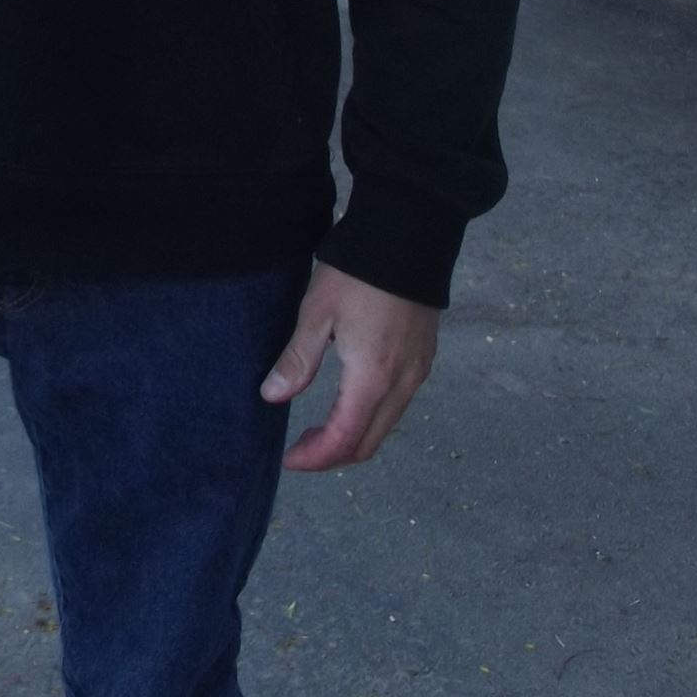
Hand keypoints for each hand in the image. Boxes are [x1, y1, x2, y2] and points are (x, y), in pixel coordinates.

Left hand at [260, 264, 438, 471]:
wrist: (409, 236)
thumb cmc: (358, 273)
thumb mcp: (317, 313)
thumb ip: (297, 360)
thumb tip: (271, 396)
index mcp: (372, 378)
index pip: (344, 439)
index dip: (315, 458)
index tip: (288, 460)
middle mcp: (402, 384)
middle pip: (369, 443)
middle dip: (333, 455)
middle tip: (300, 450)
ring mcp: (419, 372)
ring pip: (386, 426)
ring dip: (353, 437)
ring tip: (320, 430)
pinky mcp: (425, 357)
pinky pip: (399, 404)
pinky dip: (372, 417)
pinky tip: (350, 401)